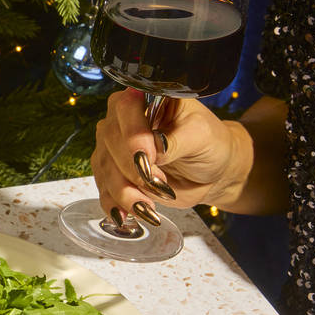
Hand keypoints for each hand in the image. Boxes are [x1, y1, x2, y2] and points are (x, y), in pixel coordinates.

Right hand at [90, 88, 243, 220]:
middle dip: (133, 169)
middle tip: (160, 183)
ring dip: (125, 192)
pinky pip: (104, 191)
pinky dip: (115, 205)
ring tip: (148, 206)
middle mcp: (121, 120)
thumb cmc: (209, 144)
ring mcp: (113, 148)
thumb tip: (154, 150)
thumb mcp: (201, 135)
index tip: (149, 158)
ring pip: (105, 170)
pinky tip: (126, 215)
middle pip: (110, 143)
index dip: (133, 135)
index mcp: (144, 98)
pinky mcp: (113, 174)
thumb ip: (176, 140)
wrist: (210, 171)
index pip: (125, 109)